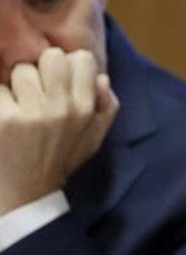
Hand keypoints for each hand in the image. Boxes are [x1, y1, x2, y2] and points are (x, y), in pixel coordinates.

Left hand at [0, 47, 119, 214]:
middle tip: (35, 91)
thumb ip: (106, 107)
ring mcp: (32, 113)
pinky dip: (0, 100)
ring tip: (18, 107)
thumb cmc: (59, 162)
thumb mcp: (94, 139)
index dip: (68, 66)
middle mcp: (62, 108)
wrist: (25, 196)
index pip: (82, 59)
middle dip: (41, 69)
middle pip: (51, 57)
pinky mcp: (3, 118)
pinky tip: (5, 116)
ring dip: (15, 86)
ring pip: (21, 71)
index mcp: (86, 109)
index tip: (58, 82)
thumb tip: (101, 78)